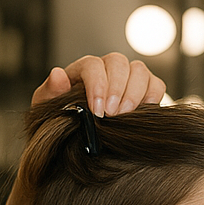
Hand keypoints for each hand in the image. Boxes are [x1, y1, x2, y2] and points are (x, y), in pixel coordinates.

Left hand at [35, 53, 166, 116]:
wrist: (75, 142)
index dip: (97, 83)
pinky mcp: (145, 91)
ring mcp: (127, 78)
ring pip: (139, 70)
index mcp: (82, 70)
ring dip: (134, 93)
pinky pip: (155, 85)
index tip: (97, 109)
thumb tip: (57, 74)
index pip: (92, 64)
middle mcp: (106, 69)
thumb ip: (50, 92)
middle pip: (118, 62)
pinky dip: (152, 96)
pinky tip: (141, 113)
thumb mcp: (48, 109)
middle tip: (112, 114)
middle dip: (117, 88)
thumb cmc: (61, 122)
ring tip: (125, 116)